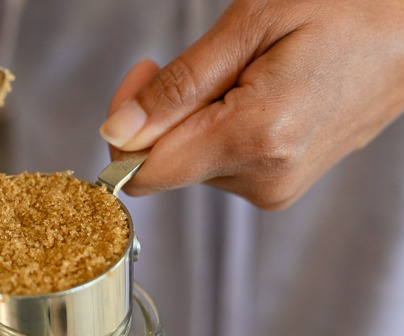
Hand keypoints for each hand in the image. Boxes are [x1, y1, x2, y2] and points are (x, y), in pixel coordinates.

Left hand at [100, 0, 403, 209]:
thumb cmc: (346, 6)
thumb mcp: (251, 24)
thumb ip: (178, 86)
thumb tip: (118, 131)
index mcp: (258, 138)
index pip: (145, 173)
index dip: (125, 130)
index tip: (143, 78)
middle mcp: (267, 179)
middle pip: (168, 165)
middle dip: (165, 113)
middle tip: (203, 61)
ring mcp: (278, 187)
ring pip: (193, 163)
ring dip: (196, 117)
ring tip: (245, 72)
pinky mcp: (284, 184)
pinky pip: (222, 163)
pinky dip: (219, 128)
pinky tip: (254, 93)